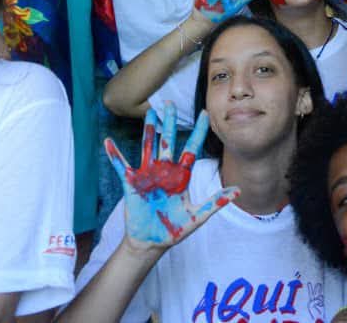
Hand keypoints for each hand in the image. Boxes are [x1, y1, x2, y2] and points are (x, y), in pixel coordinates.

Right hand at [106, 103, 238, 251]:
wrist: (152, 243)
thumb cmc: (174, 229)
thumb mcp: (197, 217)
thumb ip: (215, 203)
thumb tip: (238, 191)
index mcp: (181, 176)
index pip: (192, 149)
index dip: (198, 132)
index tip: (205, 114)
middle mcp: (165, 171)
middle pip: (168, 141)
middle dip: (170, 122)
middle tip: (170, 103)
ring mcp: (148, 176)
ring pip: (148, 147)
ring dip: (148, 131)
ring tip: (149, 113)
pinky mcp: (132, 184)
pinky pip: (122, 167)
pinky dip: (115, 155)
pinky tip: (108, 142)